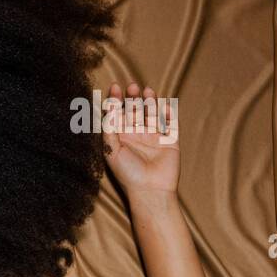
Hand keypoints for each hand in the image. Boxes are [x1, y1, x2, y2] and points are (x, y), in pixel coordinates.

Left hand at [102, 81, 179, 196]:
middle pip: (134, 111)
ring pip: (152, 114)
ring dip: (149, 102)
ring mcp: (154, 137)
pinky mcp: (170, 141)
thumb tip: (106, 111)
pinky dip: (169, 113)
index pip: (117, 114)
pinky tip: (166, 104)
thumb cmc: (127, 174)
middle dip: (132, 98)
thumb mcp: (112, 151)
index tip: (114, 87)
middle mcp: (136, 135)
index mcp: (120, 138)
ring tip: (146, 91)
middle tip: (131, 86)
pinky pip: (170, 123)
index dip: (115, 100)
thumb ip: (109, 131)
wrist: (151, 190)